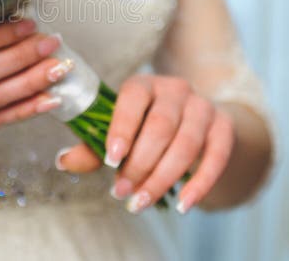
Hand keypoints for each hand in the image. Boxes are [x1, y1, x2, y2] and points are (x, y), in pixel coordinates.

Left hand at [55, 75, 234, 214]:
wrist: (194, 121)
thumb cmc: (145, 127)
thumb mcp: (119, 130)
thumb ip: (92, 146)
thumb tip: (63, 161)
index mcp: (144, 84)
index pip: (133, 98)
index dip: (122, 127)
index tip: (111, 159)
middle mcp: (176, 89)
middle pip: (160, 126)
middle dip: (139, 163)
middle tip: (121, 192)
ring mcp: (203, 107)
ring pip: (186, 143)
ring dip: (163, 177)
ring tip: (141, 201)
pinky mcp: (224, 127)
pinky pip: (216, 157)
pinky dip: (200, 183)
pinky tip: (183, 204)